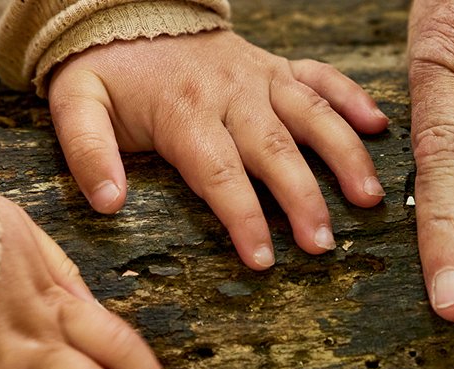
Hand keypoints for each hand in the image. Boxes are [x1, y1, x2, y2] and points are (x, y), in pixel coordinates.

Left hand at [47, 30, 390, 269]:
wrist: (128, 12)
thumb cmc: (107, 70)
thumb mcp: (76, 103)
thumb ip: (87, 152)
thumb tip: (107, 203)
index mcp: (185, 111)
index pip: (220, 174)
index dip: (244, 218)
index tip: (262, 259)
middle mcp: (231, 93)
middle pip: (275, 151)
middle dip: (303, 200)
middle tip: (323, 244)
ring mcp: (260, 77)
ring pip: (311, 115)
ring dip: (343, 156)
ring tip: (367, 198)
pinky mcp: (277, 66)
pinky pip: (322, 77)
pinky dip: (352, 98)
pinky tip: (378, 127)